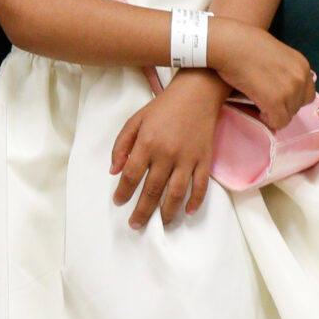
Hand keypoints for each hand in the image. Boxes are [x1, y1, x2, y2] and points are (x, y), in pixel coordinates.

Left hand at [110, 73, 223, 230]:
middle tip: (135, 224)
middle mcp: (166, 154)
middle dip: (142, 211)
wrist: (197, 93)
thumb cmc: (163, 106)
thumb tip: (114, 170)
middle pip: (152, 190)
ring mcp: (187, 158)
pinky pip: (200, 186)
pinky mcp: (204, 159)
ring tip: (161, 224)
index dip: (123, 192)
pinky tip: (187, 211)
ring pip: (176, 193)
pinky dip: (195, 201)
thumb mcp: (135, 119)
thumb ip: (122, 144)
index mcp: (147, 143)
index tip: (119, 202)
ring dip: (167, 212)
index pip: (131, 175)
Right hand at [206, 19, 314, 127]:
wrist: (231, 44)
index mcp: (302, 65)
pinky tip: (258, 110)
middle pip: (298, 106)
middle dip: (283, 106)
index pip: (307, 93)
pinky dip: (268, 120)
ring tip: (260, 103)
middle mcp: (301, 78)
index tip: (276, 95)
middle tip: (266, 100)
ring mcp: (290, 90)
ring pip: (288, 116)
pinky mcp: (275, 101)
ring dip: (274, 113)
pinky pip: (278, 122)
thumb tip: (280, 88)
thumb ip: (285, 71)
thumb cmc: (246, 45)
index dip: (291, 97)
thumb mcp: (277, 54)